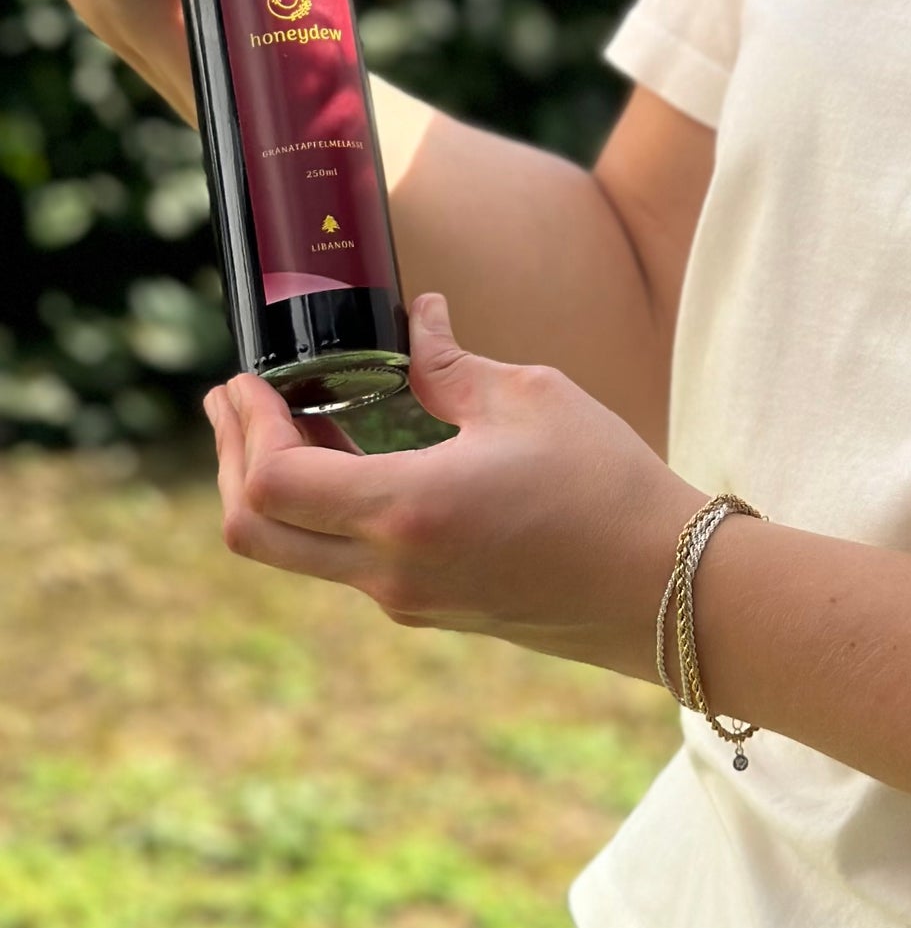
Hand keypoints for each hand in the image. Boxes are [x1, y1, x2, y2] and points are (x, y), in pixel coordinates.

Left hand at [204, 292, 705, 676]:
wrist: (664, 589)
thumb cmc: (606, 485)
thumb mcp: (528, 400)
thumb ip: (450, 364)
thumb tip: (416, 319)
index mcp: (407, 511)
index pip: (271, 483)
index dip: (245, 427)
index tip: (246, 378)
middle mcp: (390, 570)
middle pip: (255, 533)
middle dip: (230, 462)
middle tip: (234, 401)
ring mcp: (406, 599)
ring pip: (295, 552)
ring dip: (273, 486)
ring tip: (288, 420)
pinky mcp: (431, 607)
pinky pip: (344, 561)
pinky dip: (322, 509)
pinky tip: (350, 460)